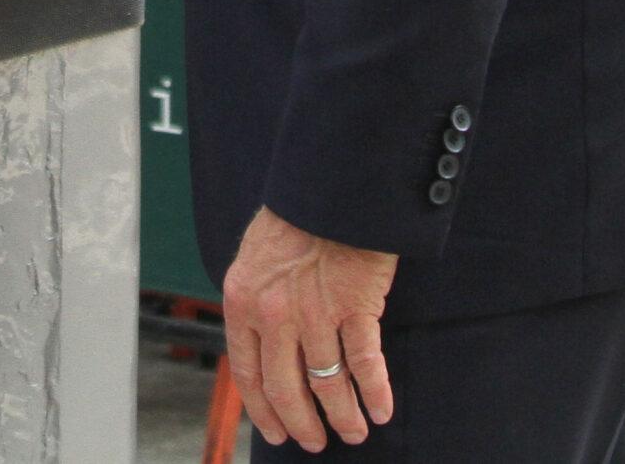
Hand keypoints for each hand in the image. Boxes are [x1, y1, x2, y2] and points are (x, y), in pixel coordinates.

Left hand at [222, 206, 395, 450]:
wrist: (330, 186)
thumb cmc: (295, 218)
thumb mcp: (255, 258)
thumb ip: (255, 303)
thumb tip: (263, 348)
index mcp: (242, 301)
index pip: (247, 374)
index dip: (264, 411)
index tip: (278, 432)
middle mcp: (274, 314)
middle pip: (286, 389)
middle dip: (302, 424)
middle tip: (316, 441)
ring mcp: (315, 312)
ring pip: (328, 384)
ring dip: (342, 417)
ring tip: (353, 433)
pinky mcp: (355, 306)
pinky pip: (365, 364)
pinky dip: (374, 393)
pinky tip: (381, 410)